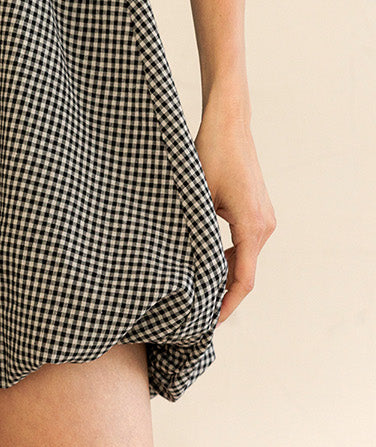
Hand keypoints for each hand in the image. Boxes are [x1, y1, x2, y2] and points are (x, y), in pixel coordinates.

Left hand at [194, 106, 276, 325]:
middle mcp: (264, 226)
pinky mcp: (259, 209)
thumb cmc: (210, 154)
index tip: (210, 322)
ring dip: (225, 272)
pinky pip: (245, 242)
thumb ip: (197, 230)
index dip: (227, 305)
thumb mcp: (197, 196)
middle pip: (245, 272)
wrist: (228, 123)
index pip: (243, 280)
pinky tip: (207, 259)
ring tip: (199, 288)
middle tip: (196, 309)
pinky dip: (229, 254)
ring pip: (245, 257)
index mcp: (252, 227)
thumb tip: (182, 263)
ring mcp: (264, 217)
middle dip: (223, 292)